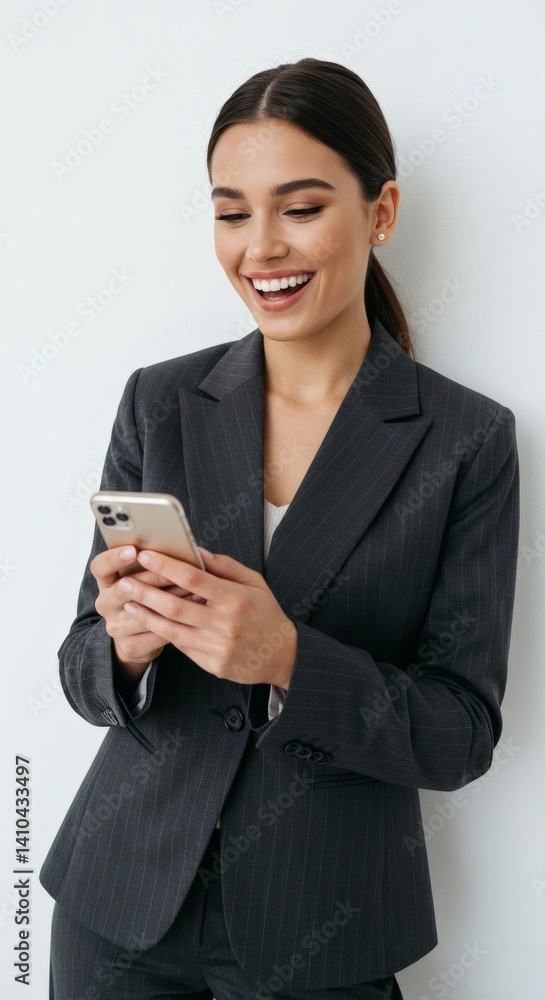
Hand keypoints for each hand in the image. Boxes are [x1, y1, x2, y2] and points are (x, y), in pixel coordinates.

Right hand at [91, 545, 205, 672]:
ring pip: (143, 612)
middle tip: (175, 572)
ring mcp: (115, 627)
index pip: (100, 566)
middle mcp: (105, 604)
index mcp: (106, 583)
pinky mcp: (130, 646)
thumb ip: (151, 564)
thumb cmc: (147, 599)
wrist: (139, 640)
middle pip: (123, 588)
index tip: (133, 550)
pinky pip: (155, 632)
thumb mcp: (143, 580)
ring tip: (194, 590)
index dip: (114, 557)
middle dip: (152, 578)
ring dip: (170, 600)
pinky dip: (176, 622)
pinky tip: (192, 612)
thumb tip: (175, 547)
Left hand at [117, 547, 297, 688]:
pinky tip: (149, 622)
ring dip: (147, 615)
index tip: (146, 556)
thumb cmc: (267, 614)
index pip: (194, 579)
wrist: (283, 656)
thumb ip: (225, 566)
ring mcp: (217, 647)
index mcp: (236, 599)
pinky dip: (163, 633)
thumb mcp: (254, 583)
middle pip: (176, 606)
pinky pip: (182, 646)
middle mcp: (225, 624)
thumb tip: (197, 551)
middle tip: (125, 582)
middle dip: (146, 592)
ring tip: (128, 603)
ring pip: (172, 630)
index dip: (167, 566)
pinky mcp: (212, 664)